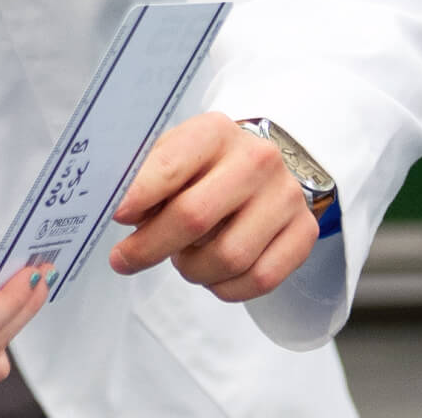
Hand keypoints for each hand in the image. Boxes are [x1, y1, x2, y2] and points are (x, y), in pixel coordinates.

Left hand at [108, 111, 316, 302]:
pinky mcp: (304, 231)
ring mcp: (286, 196)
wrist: (262, 168)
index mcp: (215, 132)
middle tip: (124, 260)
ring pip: (229, 257)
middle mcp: (257, 159)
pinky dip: (225, 288)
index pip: (170, 165)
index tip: (117, 215)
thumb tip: (119, 212)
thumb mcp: (171, 156)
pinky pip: (260, 280)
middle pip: (195, 217)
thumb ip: (144, 179)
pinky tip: (212, 275)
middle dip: (151, 246)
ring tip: (181, 259)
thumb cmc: (203, 166)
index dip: (139, 195)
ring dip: (192, 270)